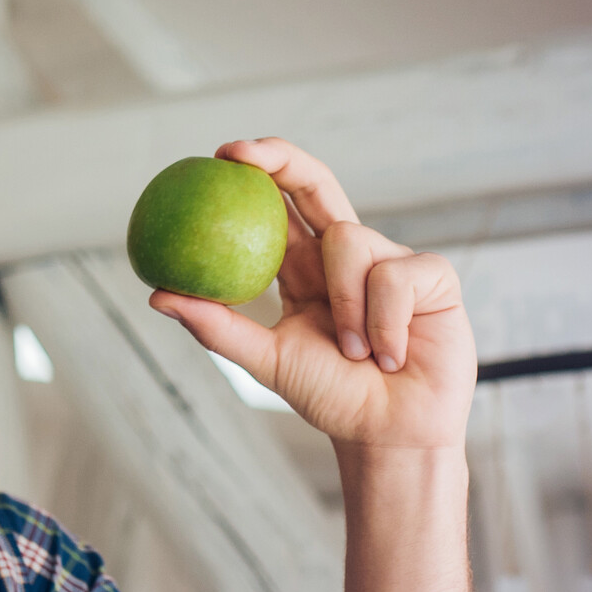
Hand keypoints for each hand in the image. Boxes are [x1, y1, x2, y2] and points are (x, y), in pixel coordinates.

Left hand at [151, 139, 475, 450]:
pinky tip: (392, 356)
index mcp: (307, 267)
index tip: (220, 156)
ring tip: (357, 354)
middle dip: (283, 159)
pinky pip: (394, 275)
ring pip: (350, 240)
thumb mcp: (269, 360)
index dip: (257, 169)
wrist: (390, 436)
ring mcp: (392, 260)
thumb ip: (218, 327)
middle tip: (243, 157)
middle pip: (317, 185)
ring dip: (346, 306)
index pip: (280, 204)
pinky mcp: (434, 276)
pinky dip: (385, 323)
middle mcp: (348, 255)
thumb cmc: (335, 398)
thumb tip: (157, 294)